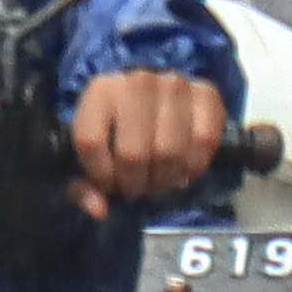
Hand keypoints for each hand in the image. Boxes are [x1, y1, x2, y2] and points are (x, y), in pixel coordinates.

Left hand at [66, 70, 224, 210]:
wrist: (155, 97)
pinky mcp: (207, 93)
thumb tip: (100, 210)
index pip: (91, 142)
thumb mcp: (89, 152)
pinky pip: (204, 141)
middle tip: (138, 190)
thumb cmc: (117, 129)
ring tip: (159, 182)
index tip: (108, 186)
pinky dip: (194, 167)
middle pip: (133, 153)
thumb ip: (83, 186)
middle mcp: (138, 81)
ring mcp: (176, 85)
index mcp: (100, 90)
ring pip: (170, 151)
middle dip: (135, 183)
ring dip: (165, 179)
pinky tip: (184, 171)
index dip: (99, 176)